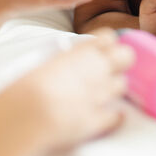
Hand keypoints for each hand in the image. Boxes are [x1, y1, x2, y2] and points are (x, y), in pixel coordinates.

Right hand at [17, 29, 133, 150]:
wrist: (30, 112)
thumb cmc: (28, 86)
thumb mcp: (46, 62)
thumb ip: (66, 60)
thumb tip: (70, 62)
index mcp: (81, 51)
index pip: (109, 37)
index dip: (107, 44)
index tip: (101, 51)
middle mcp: (97, 68)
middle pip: (127, 55)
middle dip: (122, 62)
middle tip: (110, 70)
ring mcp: (101, 93)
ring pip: (122, 85)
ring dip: (113, 90)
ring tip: (99, 94)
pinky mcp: (100, 118)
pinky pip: (117, 116)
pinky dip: (112, 118)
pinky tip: (105, 117)